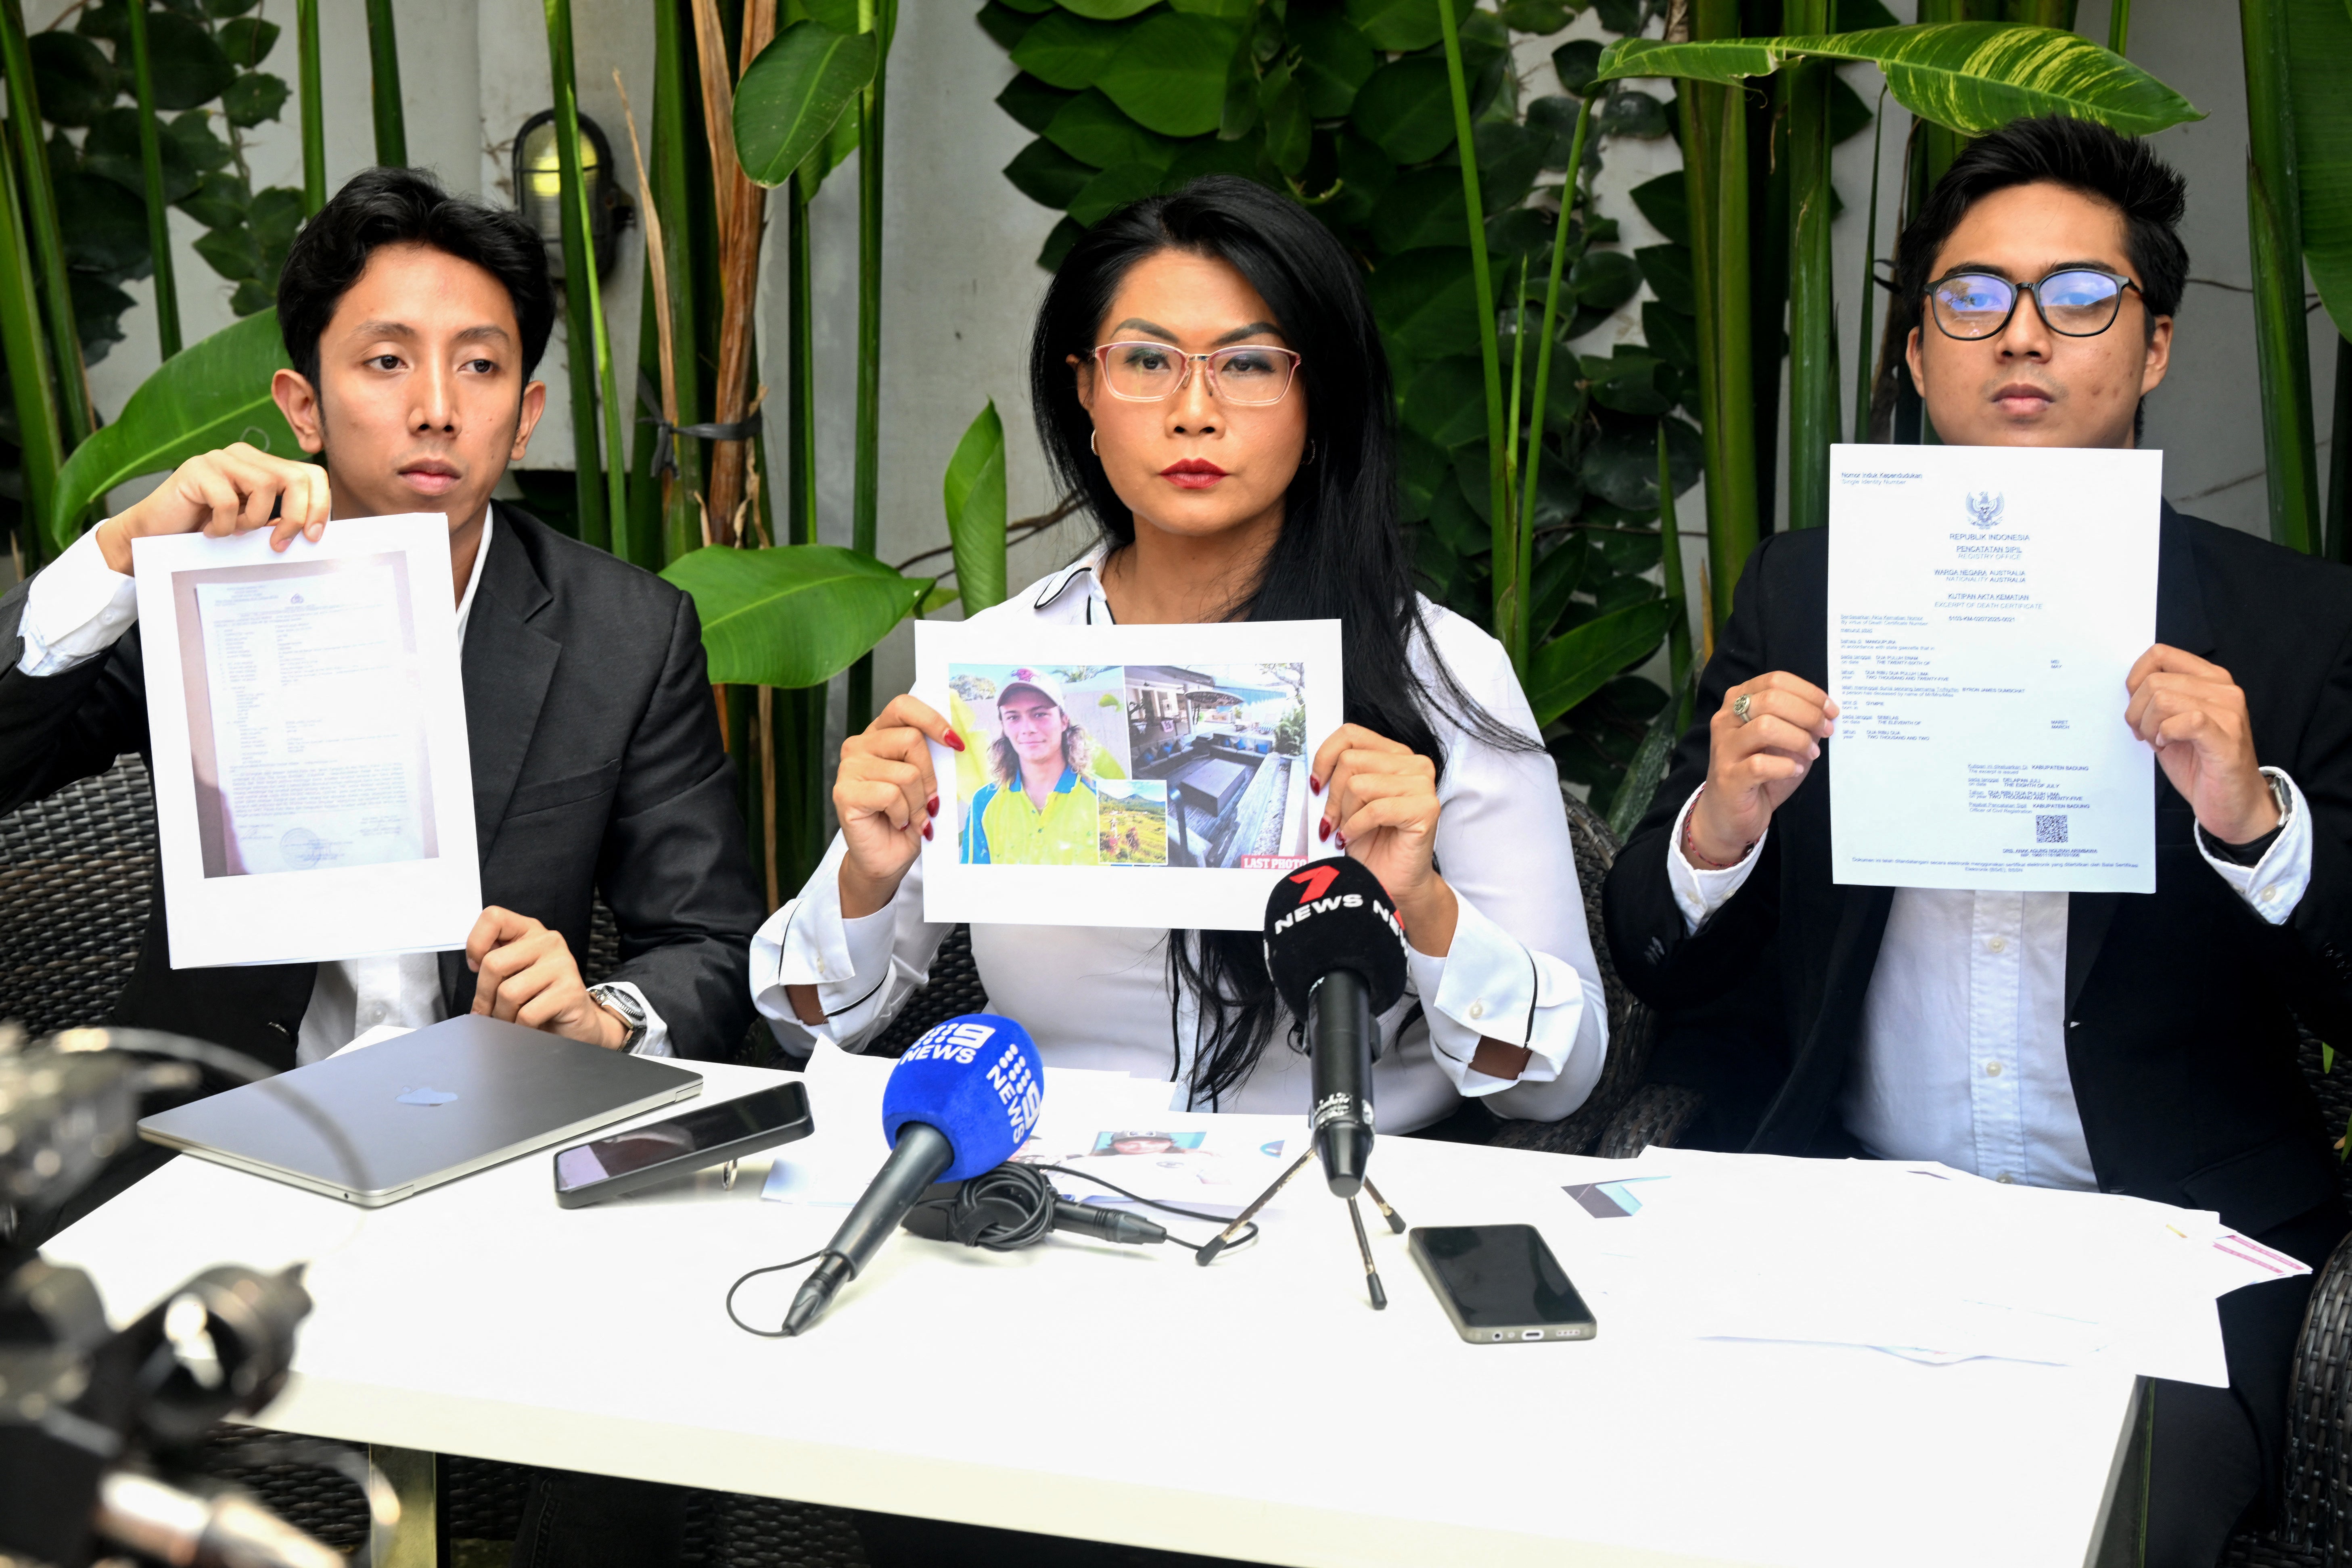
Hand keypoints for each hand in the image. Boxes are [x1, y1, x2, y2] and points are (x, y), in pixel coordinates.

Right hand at [97, 442, 331, 573]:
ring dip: (252, 521)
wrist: (156, 534)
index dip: (320, 505)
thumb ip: (280, 519)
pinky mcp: (196, 469)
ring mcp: (219, 458)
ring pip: (264, 488)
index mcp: (264, 465)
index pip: (311, 474)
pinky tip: (209, 529)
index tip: (313, 537)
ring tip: (232, 531)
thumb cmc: (207, 529)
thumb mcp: (253, 524)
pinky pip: (228, 501)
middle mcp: (244, 455)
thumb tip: (315, 531)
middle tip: (277, 544)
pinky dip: (223, 525)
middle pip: (295, 479)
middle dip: (294, 517)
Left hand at [465, 907, 623, 1048]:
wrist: (576, 1022)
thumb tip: (473, 966)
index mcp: (530, 931)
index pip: (493, 918)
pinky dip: (519, 1028)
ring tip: (509, 1022)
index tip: (476, 967)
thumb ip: (495, 963)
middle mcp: (548, 941)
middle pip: (493, 963)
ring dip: (502, 1016)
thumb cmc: (539, 998)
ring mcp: (562, 964)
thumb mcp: (513, 973)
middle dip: (484, 996)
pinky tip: (527, 1028)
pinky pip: (527, 1014)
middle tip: (488, 1012)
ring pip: (508, 992)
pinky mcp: (570, 990)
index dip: (476, 944)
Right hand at [835, 693, 962, 917]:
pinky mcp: (844, 792)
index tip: (955, 743)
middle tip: (929, 801)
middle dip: (931, 776)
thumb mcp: (927, 783)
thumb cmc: (908, 819)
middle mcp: (860, 745)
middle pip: (912, 739)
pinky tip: (897, 823)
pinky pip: (890, 794)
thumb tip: (956, 742)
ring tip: (911, 816)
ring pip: (906, 772)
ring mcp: (849, 767)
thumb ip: (933, 759)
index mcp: (881, 735)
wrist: (885, 859)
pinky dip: (903, 814)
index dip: (933, 720)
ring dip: (918, 802)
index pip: (904, 706)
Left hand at [1311, 723, 1456, 953]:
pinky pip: (1375, 809)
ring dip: (1345, 814)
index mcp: (1394, 754)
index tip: (1316, 784)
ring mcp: (1423, 784)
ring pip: (1359, 785)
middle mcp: (1413, 764)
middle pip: (1350, 761)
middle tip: (1332, 821)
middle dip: (1333, 796)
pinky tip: (1354, 837)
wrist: (1393, 881)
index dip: (1325, 757)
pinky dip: (1356, 827)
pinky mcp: (1426, 808)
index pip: (1351, 734)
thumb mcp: (1348, 802)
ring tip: (1348, 831)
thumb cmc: (1372, 842)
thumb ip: (1339, 777)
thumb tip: (1314, 770)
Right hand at [1687, 672, 1837, 865]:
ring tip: (1811, 753)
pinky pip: (1761, 765)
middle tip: (1825, 731)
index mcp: (1738, 701)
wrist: (1729, 812)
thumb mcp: (1780, 740)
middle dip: (1808, 714)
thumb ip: (1797, 721)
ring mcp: (1725, 748)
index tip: (1831, 711)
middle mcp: (1726, 719)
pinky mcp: (1729, 777)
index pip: (1775, 680)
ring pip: (1765, 727)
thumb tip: (1826, 712)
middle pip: (1771, 699)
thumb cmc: (1759, 772)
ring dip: (1798, 739)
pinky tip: (1794, 770)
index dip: (1809, 692)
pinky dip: (1786, 766)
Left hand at [2125, 645, 2277, 844]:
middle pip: (2154, 681)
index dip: (2135, 680)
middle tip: (2146, 734)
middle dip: (2137, 712)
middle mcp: (2224, 689)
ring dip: (2149, 726)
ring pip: (2163, 698)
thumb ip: (2157, 699)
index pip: (2160, 654)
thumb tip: (2131, 687)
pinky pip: (2184, 721)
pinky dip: (2165, 734)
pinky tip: (2169, 746)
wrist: (2232, 802)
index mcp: (2210, 679)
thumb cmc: (2199, 762)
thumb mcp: (2171, 722)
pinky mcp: (2227, 737)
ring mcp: (2229, 712)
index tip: (2137, 708)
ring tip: (2160, 741)